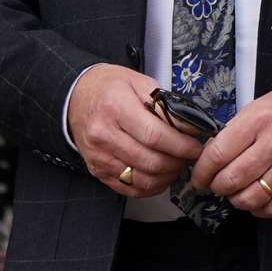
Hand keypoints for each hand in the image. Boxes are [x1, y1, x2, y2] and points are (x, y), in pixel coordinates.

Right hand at [67, 64, 204, 197]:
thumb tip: (189, 127)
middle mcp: (104, 134)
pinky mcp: (97, 170)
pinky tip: (160, 176)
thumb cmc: (110, 87)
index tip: (195, 146)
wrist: (76, 97)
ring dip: (166, 176)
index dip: (180, 145)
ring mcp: (99, 156)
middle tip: (188, 156)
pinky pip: (129, 189)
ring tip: (176, 164)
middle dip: (177, 162)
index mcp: (116, 106)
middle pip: (150, 161)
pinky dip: (150, 187)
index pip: (155, 135)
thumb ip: (165, 105)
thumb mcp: (139, 82)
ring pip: (141, 179)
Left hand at [189, 77, 271, 217]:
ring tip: (235, 192)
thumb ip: (238, 127)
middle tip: (215, 184)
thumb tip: (212, 153)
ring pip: (250, 198)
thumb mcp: (262, 103)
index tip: (199, 176)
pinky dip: (259, 209)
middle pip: (232, 179)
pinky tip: (255, 200)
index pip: (219, 154)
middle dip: (217, 186)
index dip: (203, 170)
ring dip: (235, 200)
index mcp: (260, 120)